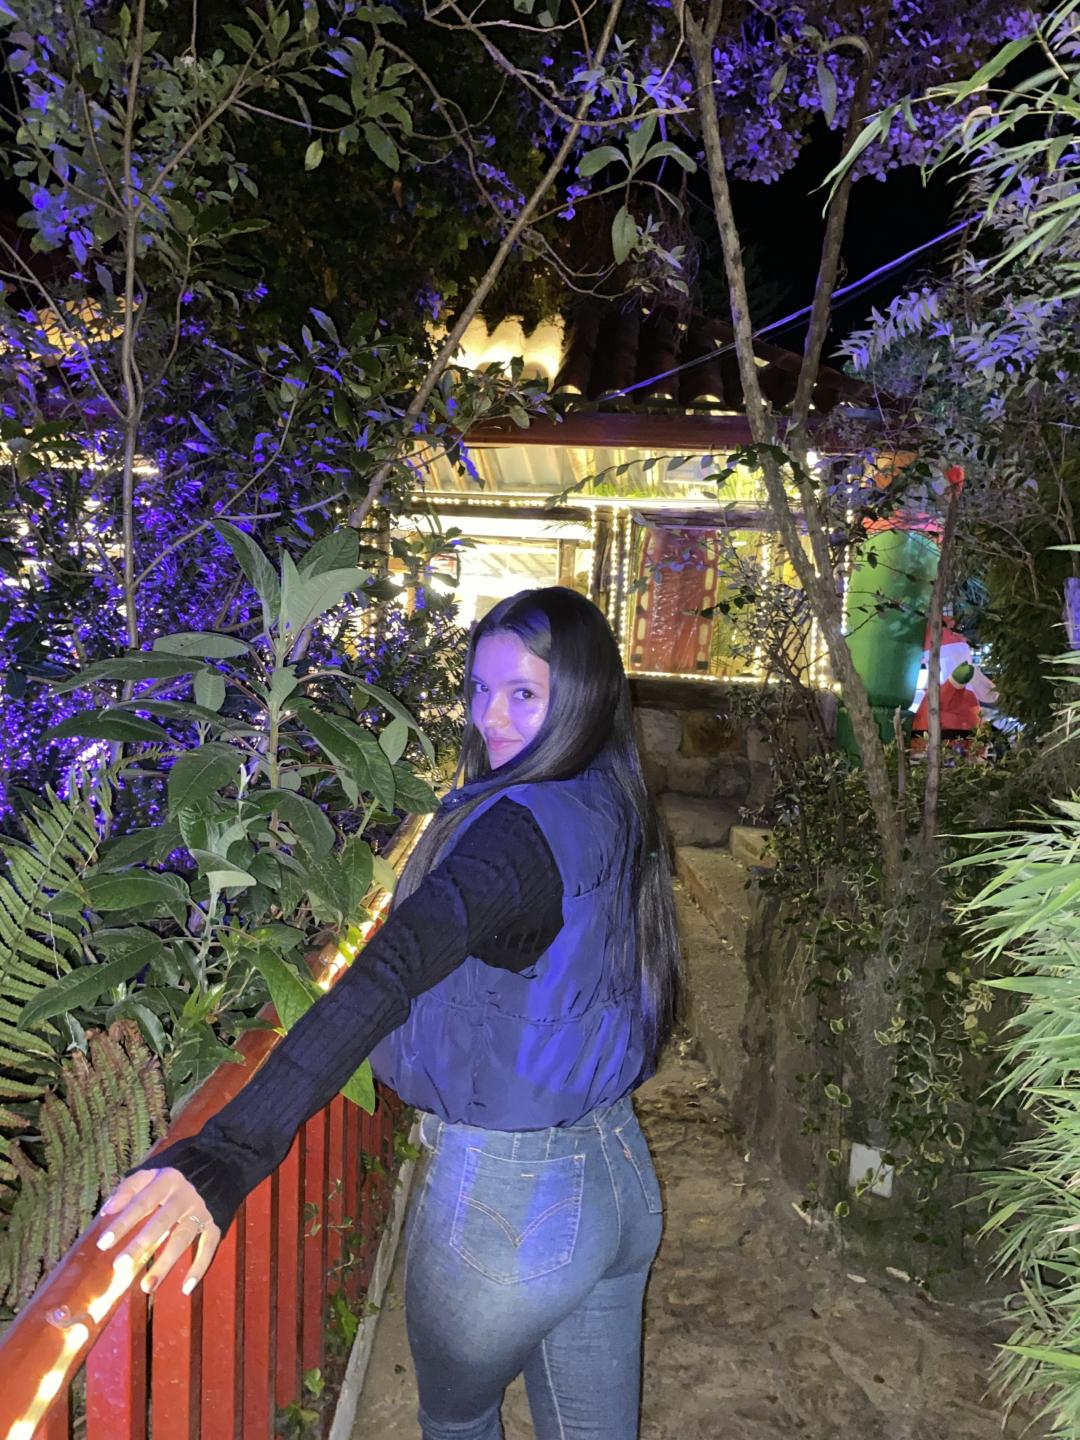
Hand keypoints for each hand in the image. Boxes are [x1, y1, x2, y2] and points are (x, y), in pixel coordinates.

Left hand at [97, 1168, 220, 1295]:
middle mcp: (185, 1195)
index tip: (102, 1244)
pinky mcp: (216, 1222)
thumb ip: (129, 1187)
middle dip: (140, 1245)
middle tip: (120, 1266)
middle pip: (161, 1222)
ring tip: (146, 1288)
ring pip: (182, 1239)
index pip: (141, 1202)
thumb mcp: (154, 1170)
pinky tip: (185, 1288)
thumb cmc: (179, 1171)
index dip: (122, 1222)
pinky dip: (199, 1267)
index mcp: (167, 1180)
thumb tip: (106, 1211)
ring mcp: (202, 1210)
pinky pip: (208, 1247)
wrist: (224, 1160)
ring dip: (165, 1264)